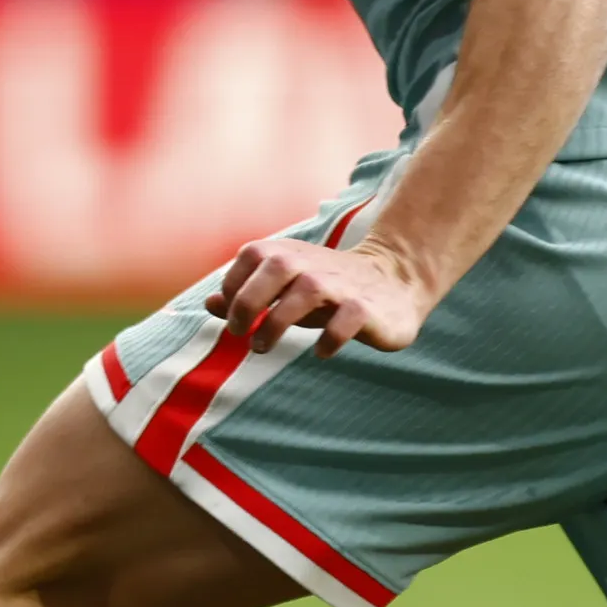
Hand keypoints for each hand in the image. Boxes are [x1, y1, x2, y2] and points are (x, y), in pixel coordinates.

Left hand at [207, 230, 438, 356]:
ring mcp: (342, 285)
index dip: (233, 284)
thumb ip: (248, 297)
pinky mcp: (367, 309)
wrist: (397, 280)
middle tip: (240, 333)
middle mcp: (315, 264)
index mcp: (292, 253)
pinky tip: (320, 353)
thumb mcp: (286, 291)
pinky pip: (346, 320)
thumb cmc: (329, 290)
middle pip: (275, 266)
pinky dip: (329, 339)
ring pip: (306, 291)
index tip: (232, 315)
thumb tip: (209, 305)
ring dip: (276, 322)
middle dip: (248, 301)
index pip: (251, 255)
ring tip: (261, 348)